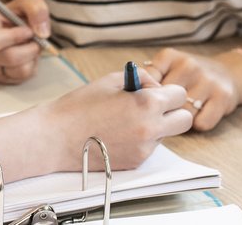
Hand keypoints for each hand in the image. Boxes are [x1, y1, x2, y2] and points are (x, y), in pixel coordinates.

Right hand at [0, 0, 51, 84]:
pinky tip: (27, 56)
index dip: (17, 37)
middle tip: (36, 40)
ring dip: (31, 59)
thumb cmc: (16, 13)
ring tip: (29, 46)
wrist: (11, 26)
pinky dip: (29, 68)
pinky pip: (19, 79)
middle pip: (8, 58)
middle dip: (29, 49)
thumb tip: (42, 33)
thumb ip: (36, 8)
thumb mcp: (28, 0)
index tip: (28, 30)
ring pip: (16, 71)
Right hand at [45, 68, 192, 169]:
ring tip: (127, 120)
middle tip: (152, 107)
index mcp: (147, 104)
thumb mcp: (111, 80)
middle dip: (172, 111)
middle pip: (185, 120)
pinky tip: (118, 133)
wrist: (56, 137)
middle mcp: (151, 128)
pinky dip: (140, 139)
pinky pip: (149, 147)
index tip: (153, 91)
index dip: (167, 91)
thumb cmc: (79, 106)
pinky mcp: (136, 162)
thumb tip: (156, 86)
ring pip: (167, 135)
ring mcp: (144, 148)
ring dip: (156, 126)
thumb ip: (141, 78)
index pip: (180, 95)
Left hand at [144, 48, 241, 131]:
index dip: (144, 97)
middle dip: (161, 112)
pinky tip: (199, 114)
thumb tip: (129, 97)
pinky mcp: (223, 97)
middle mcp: (189, 65)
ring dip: (180, 120)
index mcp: (169, 57)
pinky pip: (201, 123)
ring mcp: (207, 81)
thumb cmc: (188, 75)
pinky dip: (198, 124)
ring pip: (182, 114)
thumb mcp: (166, 68)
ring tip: (182, 113)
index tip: (147, 103)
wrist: (228, 73)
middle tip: (164, 114)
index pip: (146, 82)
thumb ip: (147, 79)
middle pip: (164, 101)